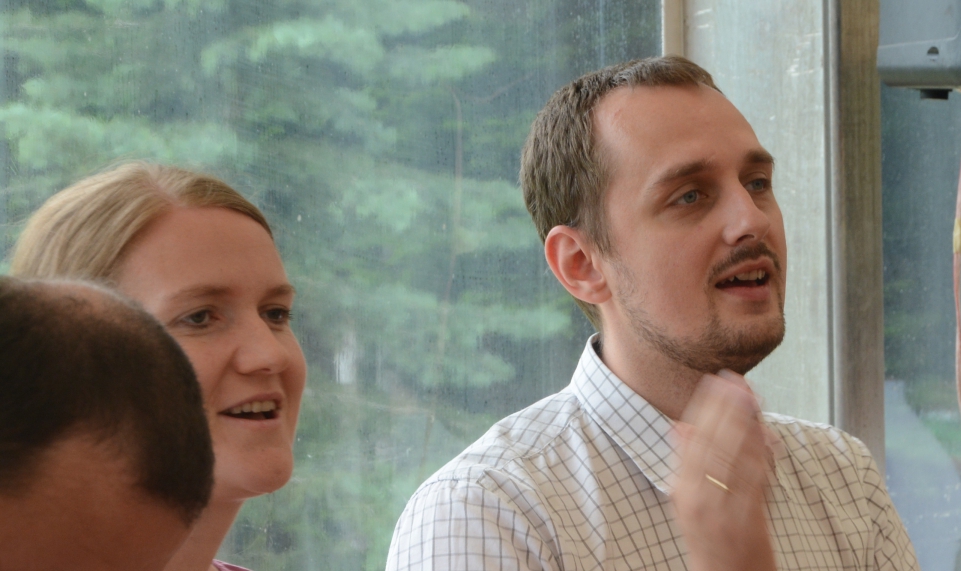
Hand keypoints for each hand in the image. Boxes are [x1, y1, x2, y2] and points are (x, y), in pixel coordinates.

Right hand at [671, 370, 775, 570]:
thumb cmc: (709, 540)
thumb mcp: (686, 501)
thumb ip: (684, 462)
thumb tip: (680, 425)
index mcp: (682, 491)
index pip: (693, 440)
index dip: (706, 408)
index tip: (715, 382)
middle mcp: (699, 499)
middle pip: (713, 443)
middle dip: (726, 408)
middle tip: (737, 380)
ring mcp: (723, 510)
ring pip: (734, 456)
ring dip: (745, 422)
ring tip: (752, 397)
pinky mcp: (748, 520)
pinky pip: (754, 479)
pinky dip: (761, 453)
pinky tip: (766, 433)